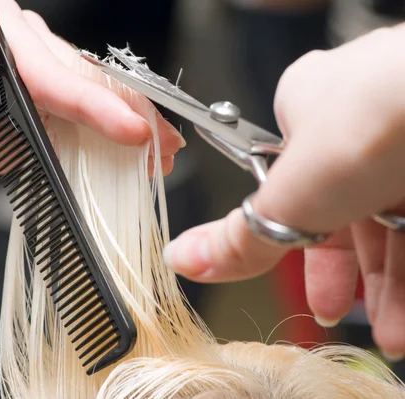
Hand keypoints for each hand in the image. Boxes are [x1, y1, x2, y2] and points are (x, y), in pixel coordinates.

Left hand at [0, 0, 183, 200]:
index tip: (133, 131)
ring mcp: (31, 88)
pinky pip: (76, 126)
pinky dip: (105, 143)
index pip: (55, 73)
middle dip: (131, 114)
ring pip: (90, 101)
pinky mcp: (33, 117)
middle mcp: (20, 56)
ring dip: (129, 125)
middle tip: (163, 142)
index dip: (97, 104)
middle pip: (85, 81)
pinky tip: (128, 156)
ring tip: (160, 150)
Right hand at [164, 24, 404, 359]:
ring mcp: (404, 140)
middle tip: (341, 315)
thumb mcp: (289, 196)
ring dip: (390, 288)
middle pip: (345, 212)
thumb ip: (239, 237)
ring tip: (394, 336)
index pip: (291, 188)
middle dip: (344, 278)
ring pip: (392, 223)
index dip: (292, 246)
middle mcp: (357, 120)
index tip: (305, 287)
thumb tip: (184, 259)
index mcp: (307, 112)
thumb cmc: (371, 120)